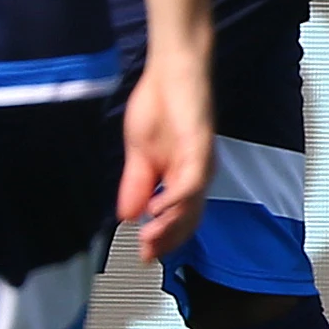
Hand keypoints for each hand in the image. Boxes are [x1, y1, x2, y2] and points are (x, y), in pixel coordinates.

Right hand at [119, 48, 213, 261]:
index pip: (177, 218)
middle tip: (145, 255)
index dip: (162, 239)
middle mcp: (196, 175)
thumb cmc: (158, 106)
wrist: (170, 72)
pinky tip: (155, 209)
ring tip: (148, 238)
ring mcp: (200, 163)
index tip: (142, 256)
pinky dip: (174, 199)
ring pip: (191, 205)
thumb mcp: (138, 153)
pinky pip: (190, 181)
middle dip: (166, 240)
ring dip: (170, 226)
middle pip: (187, 219)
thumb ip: (135, 184)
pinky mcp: (200, 147)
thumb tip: (128, 215)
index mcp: (182, 177)